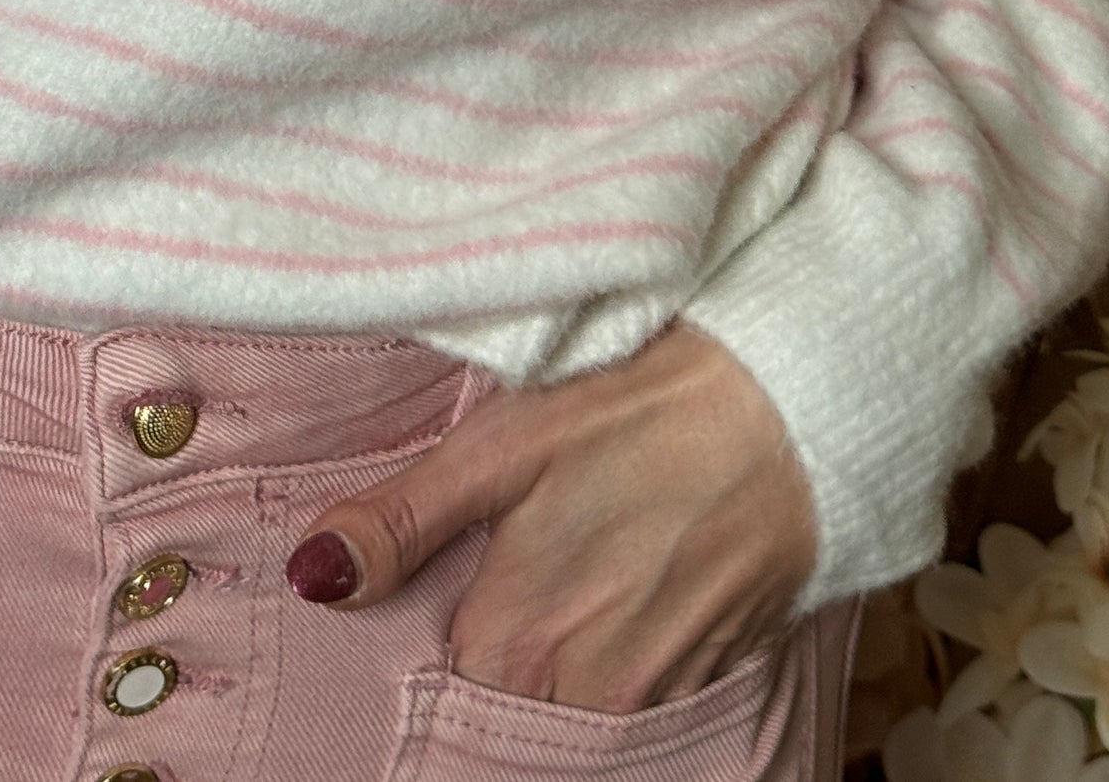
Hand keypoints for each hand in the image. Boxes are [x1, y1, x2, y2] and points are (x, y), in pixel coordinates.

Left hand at [284, 324, 816, 712]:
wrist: (794, 411)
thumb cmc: (639, 411)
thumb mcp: (504, 443)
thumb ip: (404, 521)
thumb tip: (313, 576)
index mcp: (515, 645)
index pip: (436, 678)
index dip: (433, 625)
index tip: (448, 577)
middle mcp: (582, 694)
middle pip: (506, 696)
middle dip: (498, 642)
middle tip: (516, 556)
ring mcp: (653, 695)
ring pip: (572, 697)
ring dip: (563, 648)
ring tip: (579, 557)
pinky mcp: (710, 676)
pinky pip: (638, 688)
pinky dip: (623, 645)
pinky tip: (632, 572)